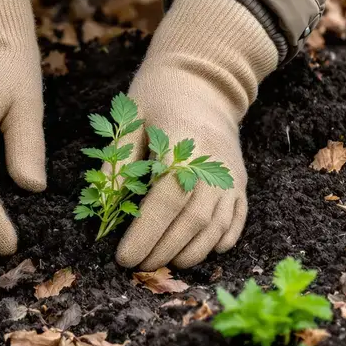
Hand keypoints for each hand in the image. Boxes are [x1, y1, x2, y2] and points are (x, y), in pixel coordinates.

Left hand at [115, 0, 277, 270]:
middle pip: (192, 219)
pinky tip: (197, 253)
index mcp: (183, 143)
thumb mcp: (130, 120)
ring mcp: (231, 174)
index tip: (124, 257)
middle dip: (162, 250)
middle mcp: (213, 162)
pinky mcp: (240, 181)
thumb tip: (105, 206)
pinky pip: (236, 220)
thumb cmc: (157, 97)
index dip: (147, 232)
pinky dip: (219, 242)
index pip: (167, 198)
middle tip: (137, 266)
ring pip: (215, 226)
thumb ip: (119, 162)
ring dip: (189, 253)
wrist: (203, 79)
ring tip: (161, 264)